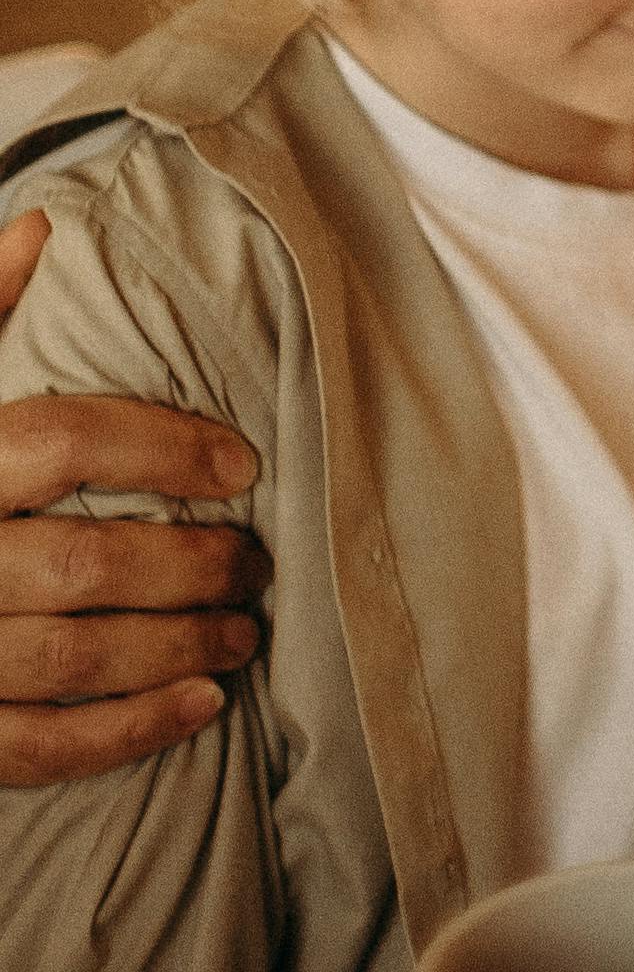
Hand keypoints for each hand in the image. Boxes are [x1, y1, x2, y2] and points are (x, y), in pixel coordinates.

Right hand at [0, 211, 267, 788]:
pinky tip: (200, 705)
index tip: (243, 462)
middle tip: (258, 560)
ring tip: (246, 629)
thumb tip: (42, 226)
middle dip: (193, 562)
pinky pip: (38, 745)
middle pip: (88, 559)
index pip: (63, 440)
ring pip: (77, 654)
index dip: (164, 447)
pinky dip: (128, 732)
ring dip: (180, 644)